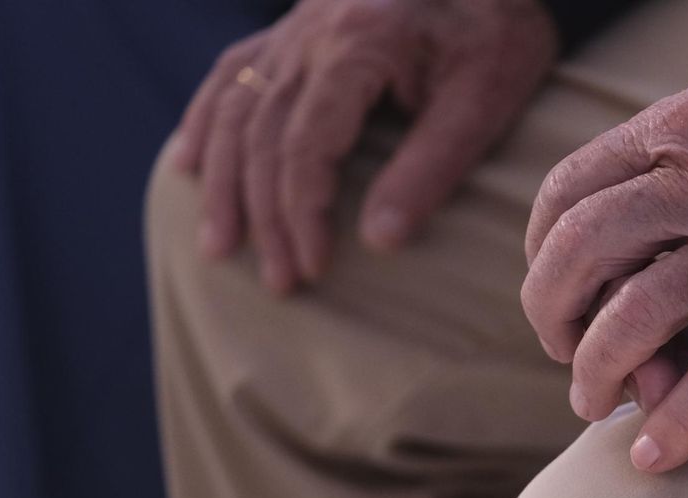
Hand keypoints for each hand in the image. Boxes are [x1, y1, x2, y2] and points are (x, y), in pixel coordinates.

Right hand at [173, 0, 557, 292]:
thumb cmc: (497, 30)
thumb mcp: (485, 98)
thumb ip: (433, 167)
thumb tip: (380, 243)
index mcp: (359, 45)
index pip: (306, 145)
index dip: (302, 213)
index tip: (313, 267)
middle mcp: (312, 32)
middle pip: (264, 136)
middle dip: (264, 216)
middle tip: (279, 282)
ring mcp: (296, 27)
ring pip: (236, 108)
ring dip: (224, 183)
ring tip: (219, 248)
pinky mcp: (295, 27)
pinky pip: (232, 73)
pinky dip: (207, 122)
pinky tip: (190, 164)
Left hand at [523, 52, 687, 472]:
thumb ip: (667, 150)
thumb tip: (605, 214)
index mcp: (677, 129)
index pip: (569, 189)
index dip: (541, 245)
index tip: (552, 280)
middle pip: (581, 250)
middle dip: (551, 309)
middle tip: (558, 344)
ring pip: (634, 319)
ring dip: (597, 370)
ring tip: (590, 401)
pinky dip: (680, 419)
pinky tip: (654, 448)